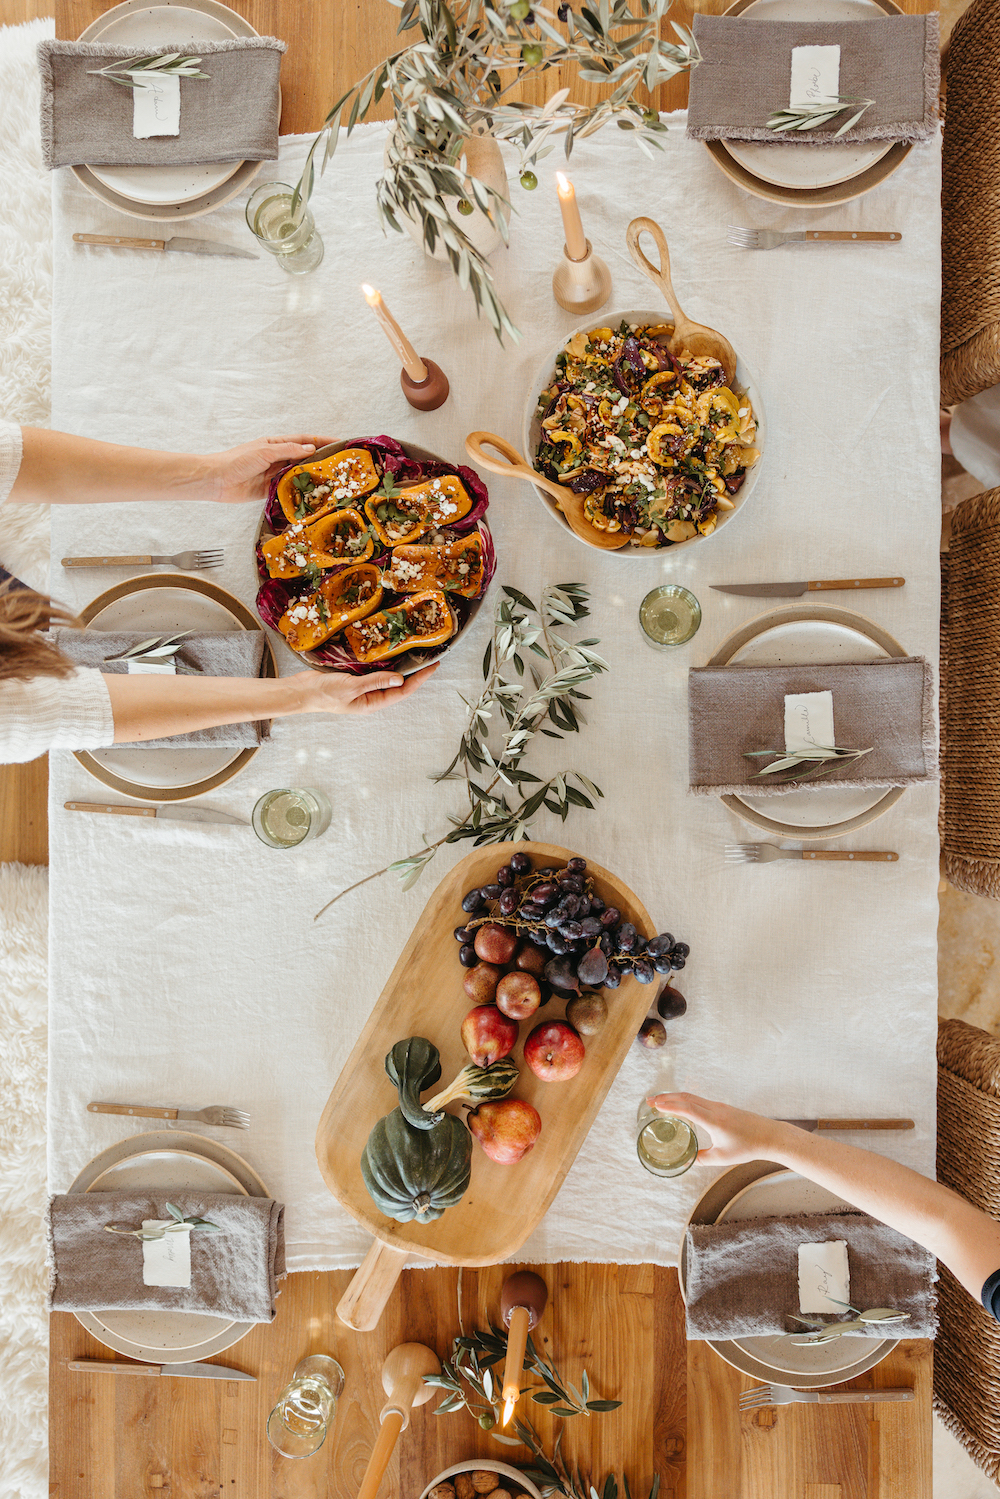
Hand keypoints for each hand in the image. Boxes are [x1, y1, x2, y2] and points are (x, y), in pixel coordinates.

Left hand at [205, 435, 335, 503]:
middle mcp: (277, 458)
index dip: (322, 441)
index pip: (304, 440)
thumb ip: (288, 450)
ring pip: (298, 475)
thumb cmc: (236, 460)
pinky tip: (312, 496)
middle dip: (321, 461)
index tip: (339, 442)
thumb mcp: (265, 451)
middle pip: (304, 458)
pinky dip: (300, 492)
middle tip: (340, 466)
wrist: (216, 480)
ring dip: (312, 478)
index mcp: (276, 444)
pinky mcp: (271, 490)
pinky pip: (289, 490)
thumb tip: (310, 448)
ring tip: (331, 482)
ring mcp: (275, 474)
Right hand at [293, 663, 437, 715]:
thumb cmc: (324, 694)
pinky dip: (384, 662)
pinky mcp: (355, 678)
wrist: (301, 691)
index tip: (433, 666)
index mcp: (372, 703)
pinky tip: (390, 652)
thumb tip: (400, 679)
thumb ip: (375, 681)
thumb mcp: (351, 687)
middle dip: (415, 673)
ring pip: (388, 677)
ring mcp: (363, 687)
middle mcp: (371, 696)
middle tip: (430, 658)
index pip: (402, 691)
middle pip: (399, 684)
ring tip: (416, 654)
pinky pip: (375, 670)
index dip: (419, 679)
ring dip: (401, 666)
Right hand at [646, 1092, 790, 1166]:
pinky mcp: (723, 1107)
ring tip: (660, 1101)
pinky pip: (699, 1100)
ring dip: (674, 1097)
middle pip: (686, 1098)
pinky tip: (680, 1105)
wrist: (769, 1136)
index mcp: (714, 1120)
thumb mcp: (722, 1157)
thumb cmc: (747, 1147)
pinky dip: (685, 1100)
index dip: (670, 1106)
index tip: (655, 1105)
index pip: (687, 1108)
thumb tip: (688, 1160)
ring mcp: (719, 1106)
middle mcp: (715, 1109)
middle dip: (666, 1098)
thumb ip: (703, 1158)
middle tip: (649, 1101)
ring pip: (692, 1097)